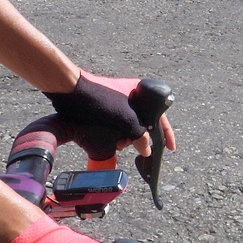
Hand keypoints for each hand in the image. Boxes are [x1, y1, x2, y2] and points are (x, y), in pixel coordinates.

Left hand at [45, 71, 178, 160]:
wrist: (71, 92)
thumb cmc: (100, 100)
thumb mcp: (125, 119)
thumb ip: (140, 136)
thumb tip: (147, 150)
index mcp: (143, 93)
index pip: (162, 115)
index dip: (167, 133)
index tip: (171, 148)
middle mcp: (134, 97)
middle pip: (145, 123)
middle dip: (140, 138)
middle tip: (136, 148)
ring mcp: (120, 103)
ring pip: (130, 127)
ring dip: (126, 139)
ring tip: (118, 144)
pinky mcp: (107, 109)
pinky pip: (118, 126)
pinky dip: (117, 136)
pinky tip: (111, 142)